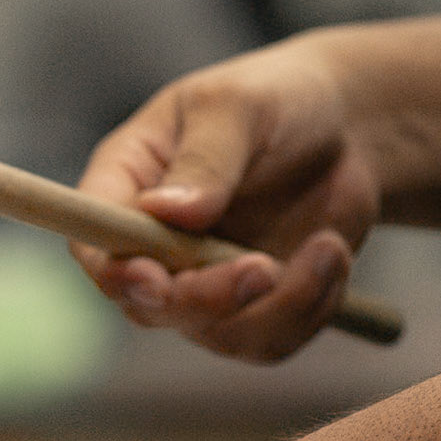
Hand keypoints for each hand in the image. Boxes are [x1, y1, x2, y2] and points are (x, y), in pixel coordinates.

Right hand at [71, 31, 382, 360]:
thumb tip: (166, 211)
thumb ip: (205, 159)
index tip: (156, 278)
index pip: (93, 247)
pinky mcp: (251, 308)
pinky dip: (309, 309)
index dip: (114, 273)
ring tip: (328, 246)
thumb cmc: (278, 98)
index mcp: (127, 184)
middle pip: (150, 306)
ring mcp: (201, 282)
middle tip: (264, 268)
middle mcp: (152, 246)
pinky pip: (268, 342)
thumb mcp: (239, 106)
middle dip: (207, 299)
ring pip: (217, 334)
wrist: (348, 127)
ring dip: (277, 304)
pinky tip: (332, 254)